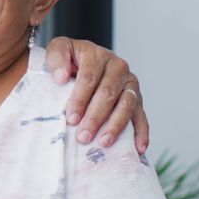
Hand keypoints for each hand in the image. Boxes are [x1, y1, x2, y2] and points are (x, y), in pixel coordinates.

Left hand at [45, 37, 148, 152]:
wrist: (81, 59)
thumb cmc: (68, 59)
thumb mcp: (58, 50)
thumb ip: (56, 58)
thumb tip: (61, 77)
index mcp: (97, 55)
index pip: (89, 78)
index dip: (80, 99)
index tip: (71, 118)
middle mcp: (118, 67)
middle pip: (108, 94)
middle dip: (95, 117)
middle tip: (83, 136)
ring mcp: (130, 83)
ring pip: (127, 105)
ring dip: (115, 126)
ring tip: (103, 142)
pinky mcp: (137, 98)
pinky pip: (142, 116)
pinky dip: (142, 132)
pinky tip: (138, 148)